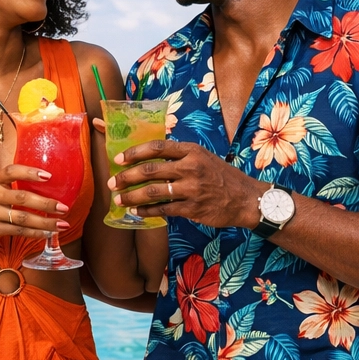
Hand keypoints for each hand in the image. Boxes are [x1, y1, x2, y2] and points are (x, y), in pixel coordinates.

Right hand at [0, 164, 68, 246]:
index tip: (49, 176)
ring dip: (45, 222)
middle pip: (22, 198)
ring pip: (23, 218)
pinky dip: (36, 233)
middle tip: (63, 207)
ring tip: (62, 224)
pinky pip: (19, 231)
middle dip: (45, 203)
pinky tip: (49, 232)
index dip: (29, 173)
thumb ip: (15, 182)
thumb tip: (49, 181)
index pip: (11, 172)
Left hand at [108, 140, 265, 228]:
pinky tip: (137, 212)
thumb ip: (180, 155)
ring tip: (119, 200)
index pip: (157, 147)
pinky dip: (147, 211)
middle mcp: (191, 168)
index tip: (118, 158)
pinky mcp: (193, 208)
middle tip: (112, 182)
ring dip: (132, 197)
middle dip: (127, 177)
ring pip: (153, 192)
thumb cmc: (222, 176)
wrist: (246, 198)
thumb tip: (150, 155)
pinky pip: (164, 209)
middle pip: (150, 170)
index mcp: (192, 151)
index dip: (135, 152)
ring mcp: (192, 189)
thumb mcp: (203, 157)